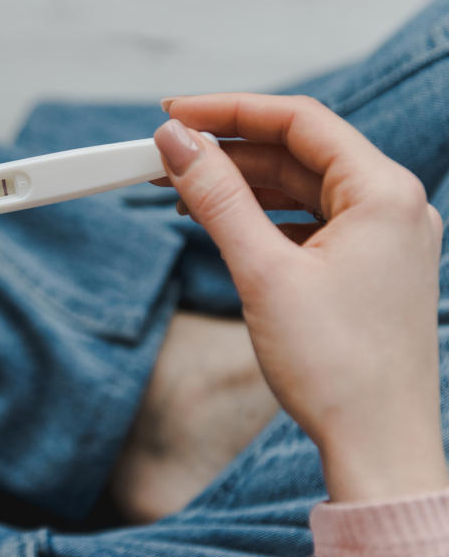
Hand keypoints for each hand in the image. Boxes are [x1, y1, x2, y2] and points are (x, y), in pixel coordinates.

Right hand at [153, 94, 448, 502]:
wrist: (376, 446)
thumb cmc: (338, 369)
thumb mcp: (263, 272)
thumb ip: (216, 198)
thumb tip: (177, 144)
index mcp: (383, 194)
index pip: (299, 121)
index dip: (229, 110)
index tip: (174, 114)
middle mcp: (391, 206)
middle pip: (297, 152)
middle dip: (227, 151)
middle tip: (165, 155)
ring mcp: (381, 238)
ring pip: (299, 187)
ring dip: (240, 184)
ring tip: (181, 190)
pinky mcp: (365, 266)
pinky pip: (307, 220)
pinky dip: (261, 216)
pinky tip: (222, 223)